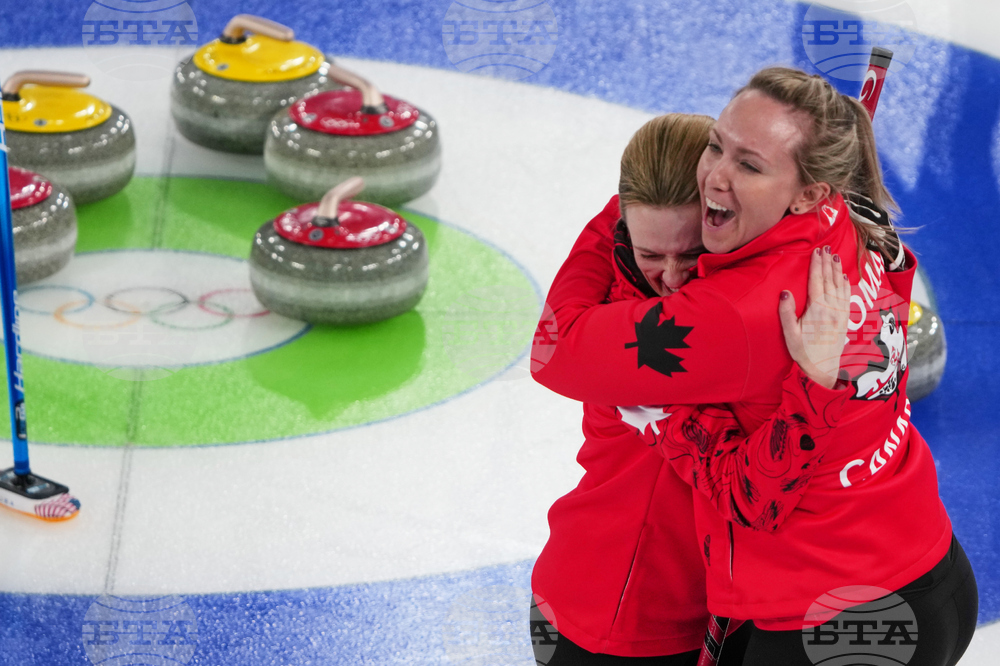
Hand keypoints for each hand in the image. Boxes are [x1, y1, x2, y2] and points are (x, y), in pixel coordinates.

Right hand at [778, 247, 851, 388]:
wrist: (824, 369)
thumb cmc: (803, 352)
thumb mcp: (790, 334)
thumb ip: (787, 313)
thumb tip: (785, 292)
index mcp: (817, 310)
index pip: (817, 281)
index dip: (816, 265)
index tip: (816, 251)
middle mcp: (831, 308)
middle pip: (829, 280)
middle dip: (827, 262)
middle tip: (826, 247)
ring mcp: (840, 313)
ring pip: (839, 286)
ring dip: (837, 270)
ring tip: (835, 256)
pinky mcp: (844, 319)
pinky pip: (846, 297)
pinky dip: (845, 284)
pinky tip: (844, 277)